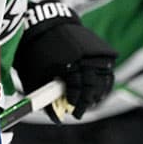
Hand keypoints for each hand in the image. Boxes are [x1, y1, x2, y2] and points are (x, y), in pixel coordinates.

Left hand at [13, 3, 117, 121]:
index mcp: (66, 62)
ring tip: (89, 102)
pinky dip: (104, 83)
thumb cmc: (36, 52)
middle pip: (91, 86)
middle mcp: (83, 56)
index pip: (76, 89)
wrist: (48, 25)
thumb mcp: (34, 75)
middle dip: (86, 102)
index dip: (75, 102)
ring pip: (103, 79)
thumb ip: (44, 97)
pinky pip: (108, 70)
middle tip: (79, 112)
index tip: (72, 112)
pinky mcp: (100, 49)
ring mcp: (94, 52)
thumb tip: (56, 118)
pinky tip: (97, 92)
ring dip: (98, 94)